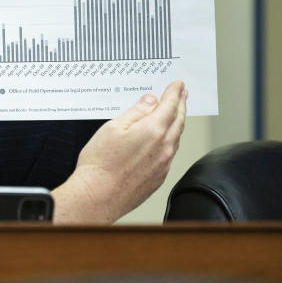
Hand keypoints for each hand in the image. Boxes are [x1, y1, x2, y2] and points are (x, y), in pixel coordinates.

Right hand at [52, 80, 186, 223]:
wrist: (98, 196)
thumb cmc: (100, 164)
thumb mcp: (112, 128)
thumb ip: (135, 113)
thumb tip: (149, 101)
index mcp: (153, 131)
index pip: (170, 106)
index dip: (174, 93)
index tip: (178, 85)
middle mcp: (164, 147)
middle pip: (178, 121)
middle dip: (181, 105)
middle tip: (183, 94)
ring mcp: (163, 164)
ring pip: (176, 137)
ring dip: (177, 123)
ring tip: (175, 114)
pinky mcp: (159, 177)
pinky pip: (170, 153)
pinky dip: (170, 140)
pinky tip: (162, 139)